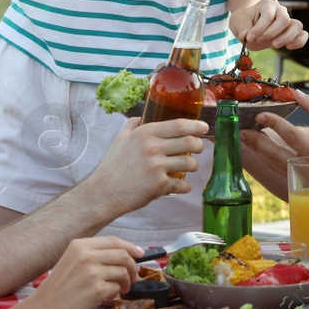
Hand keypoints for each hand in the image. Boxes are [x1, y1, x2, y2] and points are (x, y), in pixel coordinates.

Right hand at [25, 237, 140, 308]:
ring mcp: (92, 272)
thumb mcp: (72, 261)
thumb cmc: (59, 287)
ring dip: (125, 282)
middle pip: (123, 254)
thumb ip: (95, 255)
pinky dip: (114, 294)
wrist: (44, 308)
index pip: (113, 240)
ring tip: (119, 289)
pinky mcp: (97, 289)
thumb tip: (127, 254)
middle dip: (133, 266)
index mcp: (79, 245)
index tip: (140, 253)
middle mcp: (86, 255)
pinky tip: (105, 298)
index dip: (130, 246)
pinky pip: (116, 289)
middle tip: (133, 277)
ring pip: (123, 272)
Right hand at [86, 116, 207, 211]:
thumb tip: (143, 116)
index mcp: (145, 133)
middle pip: (190, 142)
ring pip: (190, 163)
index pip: (179, 125)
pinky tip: (183, 186)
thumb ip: (133, 125)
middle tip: (199, 147)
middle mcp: (153, 148)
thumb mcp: (120, 139)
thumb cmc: (112, 166)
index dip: (196, 125)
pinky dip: (186, 186)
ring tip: (191, 166)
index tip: (204, 127)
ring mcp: (158, 167)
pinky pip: (182, 185)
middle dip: (199, 145)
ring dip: (194, 165)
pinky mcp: (160, 186)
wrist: (104, 192)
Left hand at [229, 0, 306, 50]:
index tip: (249, 38)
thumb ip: (242, 29)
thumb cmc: (244, 20)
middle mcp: (281, 10)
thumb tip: (246, 37)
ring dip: (286, 37)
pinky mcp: (292, 31)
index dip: (259, 28)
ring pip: (297, 26)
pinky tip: (289, 47)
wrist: (249, 24)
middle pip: (284, 19)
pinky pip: (303, 34)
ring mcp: (288, 20)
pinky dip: (299, 41)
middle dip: (271, 32)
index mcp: (268, 4)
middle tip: (259, 41)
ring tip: (274, 45)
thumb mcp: (237, 22)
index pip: (268, 15)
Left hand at [240, 90, 308, 197]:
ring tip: (243, 134)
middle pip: (276, 155)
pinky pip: (277, 168)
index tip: (261, 113)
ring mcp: (302, 177)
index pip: (292, 138)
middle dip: (257, 141)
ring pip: (273, 164)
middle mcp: (308, 169)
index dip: (275, 124)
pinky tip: (255, 145)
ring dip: (257, 150)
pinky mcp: (298, 180)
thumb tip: (296, 93)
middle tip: (241, 128)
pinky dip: (264, 157)